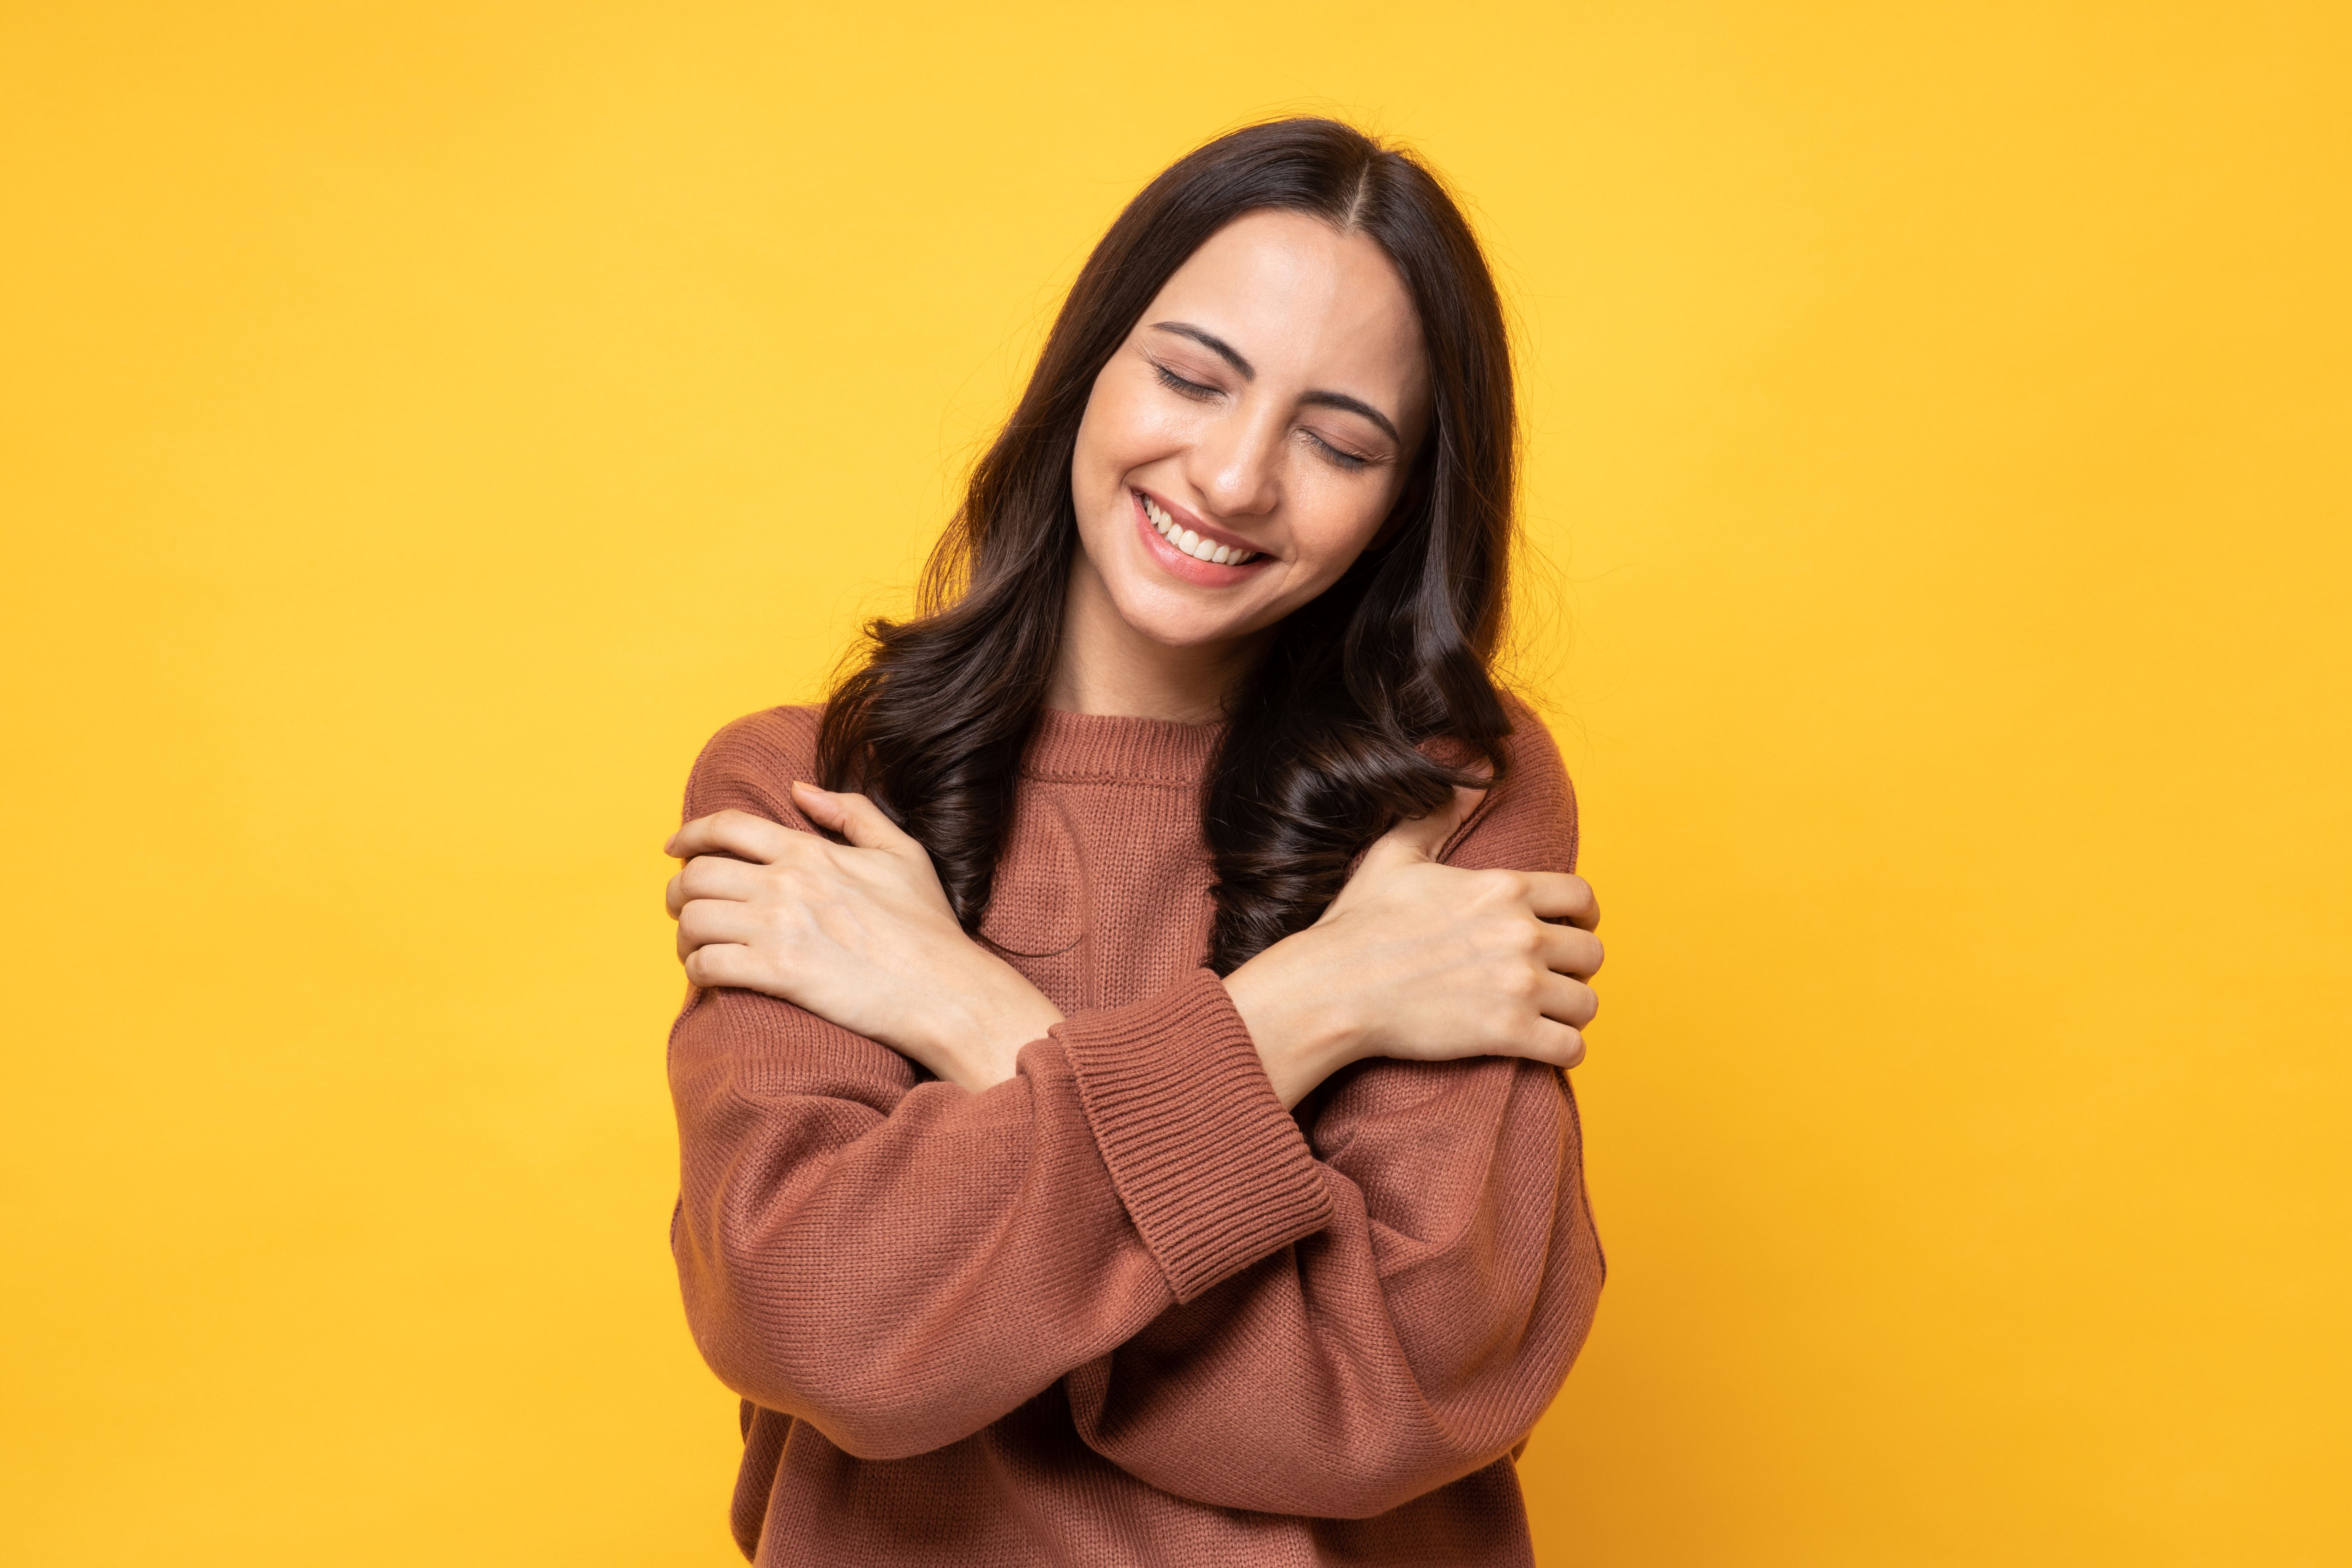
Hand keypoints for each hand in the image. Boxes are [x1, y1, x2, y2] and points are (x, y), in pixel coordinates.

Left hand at [665, 784, 1064, 1090]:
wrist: (943, 990)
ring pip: (694, 919)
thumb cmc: (926, 927)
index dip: (690, 834)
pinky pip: (707, 965)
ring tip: (694, 945)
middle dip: (677, 890)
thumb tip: (801, 788)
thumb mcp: (902, 853)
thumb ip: (852, 812)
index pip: (727, 827)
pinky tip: (709, 975)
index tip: (674, 847)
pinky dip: (697, 969)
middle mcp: (786, 884)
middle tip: (681, 905)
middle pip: (697, 874)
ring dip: (684, 933)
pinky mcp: (777, 973)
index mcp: (810, 852)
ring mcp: (779, 929)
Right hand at [1221, 789, 1602, 1108]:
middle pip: (1592, 952)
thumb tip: (1471, 773)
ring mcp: (1519, 985)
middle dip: (1575, 966)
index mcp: (1503, 888)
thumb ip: (1440, 815)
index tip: (1567, 930)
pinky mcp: (1509, 1033)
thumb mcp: (1396, 854)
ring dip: (1571, 1011)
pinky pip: (1571, 1046)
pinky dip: (1564, 1050)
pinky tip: (1544, 1046)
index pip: (1582, 897)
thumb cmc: (1360, 925)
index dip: (1581, 916)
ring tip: (1547, 1015)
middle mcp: (1521, 933)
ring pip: (1586, 1002)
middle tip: (1550, 977)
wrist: (1334, 989)